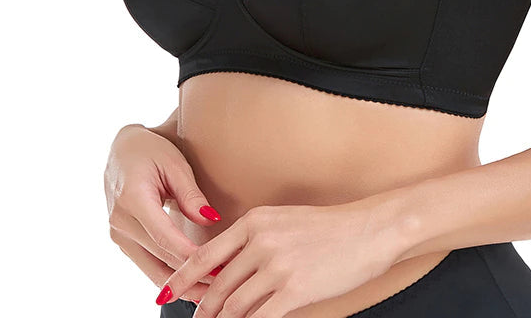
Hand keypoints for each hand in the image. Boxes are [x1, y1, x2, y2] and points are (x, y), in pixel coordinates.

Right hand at [104, 123, 222, 302]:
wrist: (121, 151)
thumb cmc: (152, 151)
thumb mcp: (175, 163)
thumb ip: (191, 194)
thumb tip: (211, 220)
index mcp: (132, 198)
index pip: (164, 236)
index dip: (190, 255)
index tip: (218, 266)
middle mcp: (120, 221)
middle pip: (159, 258)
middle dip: (192, 275)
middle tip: (224, 284)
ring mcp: (118, 235)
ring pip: (152, 270)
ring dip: (182, 284)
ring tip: (213, 293)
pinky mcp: (123, 242)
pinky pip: (148, 265)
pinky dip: (170, 277)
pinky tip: (194, 285)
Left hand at [155, 200, 400, 316]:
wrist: (368, 230)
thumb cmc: (327, 228)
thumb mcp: (282, 221)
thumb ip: (252, 241)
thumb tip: (223, 270)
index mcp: (254, 221)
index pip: (204, 254)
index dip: (180, 279)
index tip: (162, 293)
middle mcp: (260, 241)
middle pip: (217, 286)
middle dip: (204, 309)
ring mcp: (277, 266)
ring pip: (235, 307)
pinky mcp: (295, 290)